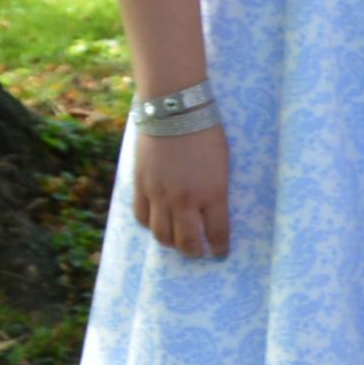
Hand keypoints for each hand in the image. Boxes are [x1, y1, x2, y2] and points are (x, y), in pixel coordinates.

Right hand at [130, 125, 230, 259]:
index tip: (221, 253)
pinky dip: (150, 225)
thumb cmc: (207, 133)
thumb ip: (216, 190)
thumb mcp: (222, 164)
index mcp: (213, 193)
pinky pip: (141, 217)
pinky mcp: (141, 186)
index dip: (220, 247)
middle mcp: (185, 200)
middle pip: (186, 242)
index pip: (218, 232)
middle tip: (199, 253)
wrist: (174, 111)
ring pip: (161, 235)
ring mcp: (160, 195)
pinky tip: (157, 223)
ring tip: (178, 242)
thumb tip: (213, 211)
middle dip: (194, 252)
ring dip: (171, 243)